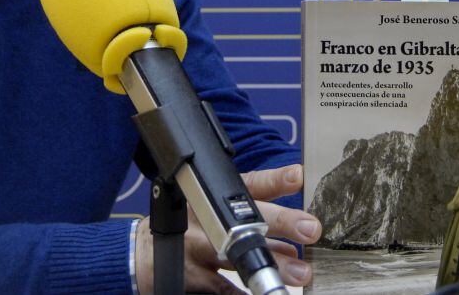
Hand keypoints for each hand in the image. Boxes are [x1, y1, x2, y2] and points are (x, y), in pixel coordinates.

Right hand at [134, 164, 321, 293]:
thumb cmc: (192, 229)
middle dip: (281, 222)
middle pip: (247, 217)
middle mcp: (208, 217)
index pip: (250, 183)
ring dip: (272, 263)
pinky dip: (245, 293)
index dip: (275, 179)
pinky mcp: (193, 277)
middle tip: (311, 228)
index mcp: (216, 196)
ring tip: (299, 271)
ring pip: (238, 253)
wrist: (147, 255)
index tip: (298, 175)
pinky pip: (224, 288)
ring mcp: (198, 247)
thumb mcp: (217, 214)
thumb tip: (295, 245)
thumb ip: (256, 227)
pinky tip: (264, 294)